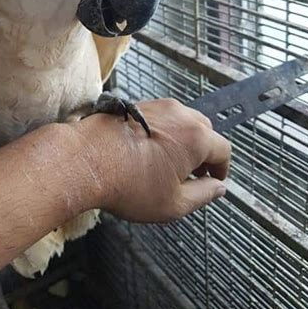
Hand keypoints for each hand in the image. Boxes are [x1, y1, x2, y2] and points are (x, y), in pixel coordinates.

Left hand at [75, 98, 230, 222]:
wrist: (84, 160)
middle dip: (203, 153)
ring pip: (182, 121)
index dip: (222, 168)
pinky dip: (162, 133)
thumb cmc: (126, 184)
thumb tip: (218, 188)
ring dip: (182, 141)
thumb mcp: (173, 203)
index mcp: (195, 137)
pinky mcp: (137, 105)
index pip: (223, 149)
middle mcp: (179, 115)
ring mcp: (157, 106)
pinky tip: (147, 153)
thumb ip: (203, 195)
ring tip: (167, 165)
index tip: (213, 180)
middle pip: (205, 131)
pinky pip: (160, 117)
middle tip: (192, 175)